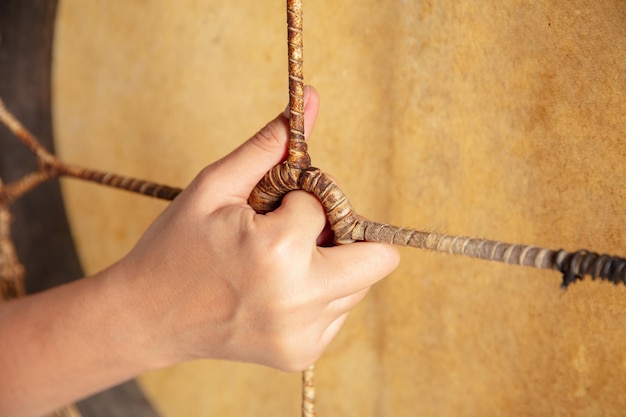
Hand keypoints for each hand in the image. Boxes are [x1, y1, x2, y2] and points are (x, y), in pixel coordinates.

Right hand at [114, 86, 399, 370]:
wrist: (145, 317)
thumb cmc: (175, 246)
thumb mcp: (213, 187)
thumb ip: (268, 144)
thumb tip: (315, 97)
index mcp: (277, 252)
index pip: (328, 206)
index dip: (301, 199)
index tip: (269, 208)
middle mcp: (301, 301)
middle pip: (375, 257)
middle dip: (342, 234)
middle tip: (296, 232)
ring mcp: (304, 335)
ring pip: (359, 284)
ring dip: (332, 263)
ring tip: (280, 262)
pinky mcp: (302, 355)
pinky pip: (339, 311)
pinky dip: (320, 293)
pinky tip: (277, 289)